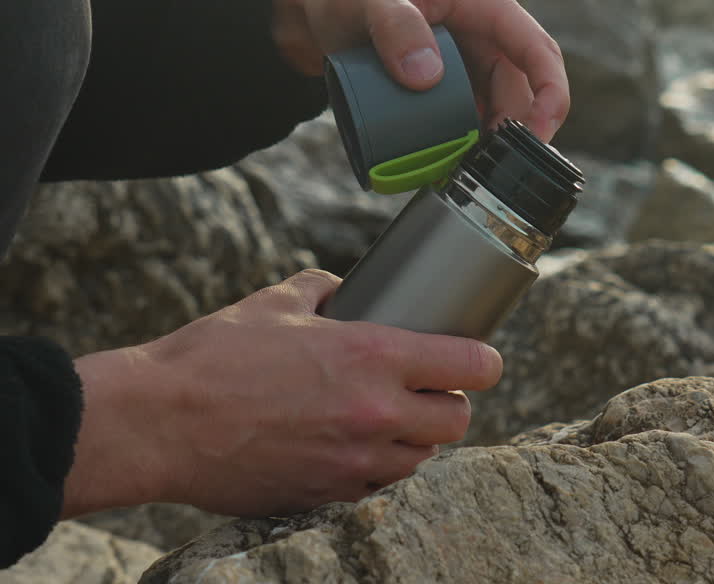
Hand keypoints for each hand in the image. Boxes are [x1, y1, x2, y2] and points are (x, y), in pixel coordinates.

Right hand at [61, 270, 501, 518]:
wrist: (160, 423)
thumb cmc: (214, 357)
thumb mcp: (274, 303)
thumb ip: (322, 291)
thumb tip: (342, 288)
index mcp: (373, 356)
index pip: (470, 365)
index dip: (484, 361)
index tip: (478, 359)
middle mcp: (375, 412)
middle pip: (457, 421)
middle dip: (451, 404)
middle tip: (429, 390)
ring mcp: (353, 461)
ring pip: (420, 458)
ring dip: (414, 438)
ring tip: (387, 418)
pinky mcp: (326, 495)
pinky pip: (376, 485)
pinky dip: (375, 467)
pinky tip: (351, 446)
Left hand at [270, 0, 568, 141]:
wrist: (324, 24)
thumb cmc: (346, 1)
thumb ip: (394, 25)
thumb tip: (430, 77)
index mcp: (486, 6)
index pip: (538, 50)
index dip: (552, 93)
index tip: (538, 132)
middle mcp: (492, 37)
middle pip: (526, 92)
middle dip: (517, 133)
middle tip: (486, 166)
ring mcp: (479, 68)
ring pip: (507, 115)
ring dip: (495, 146)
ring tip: (464, 169)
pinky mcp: (464, 93)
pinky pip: (482, 125)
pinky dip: (476, 149)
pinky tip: (458, 166)